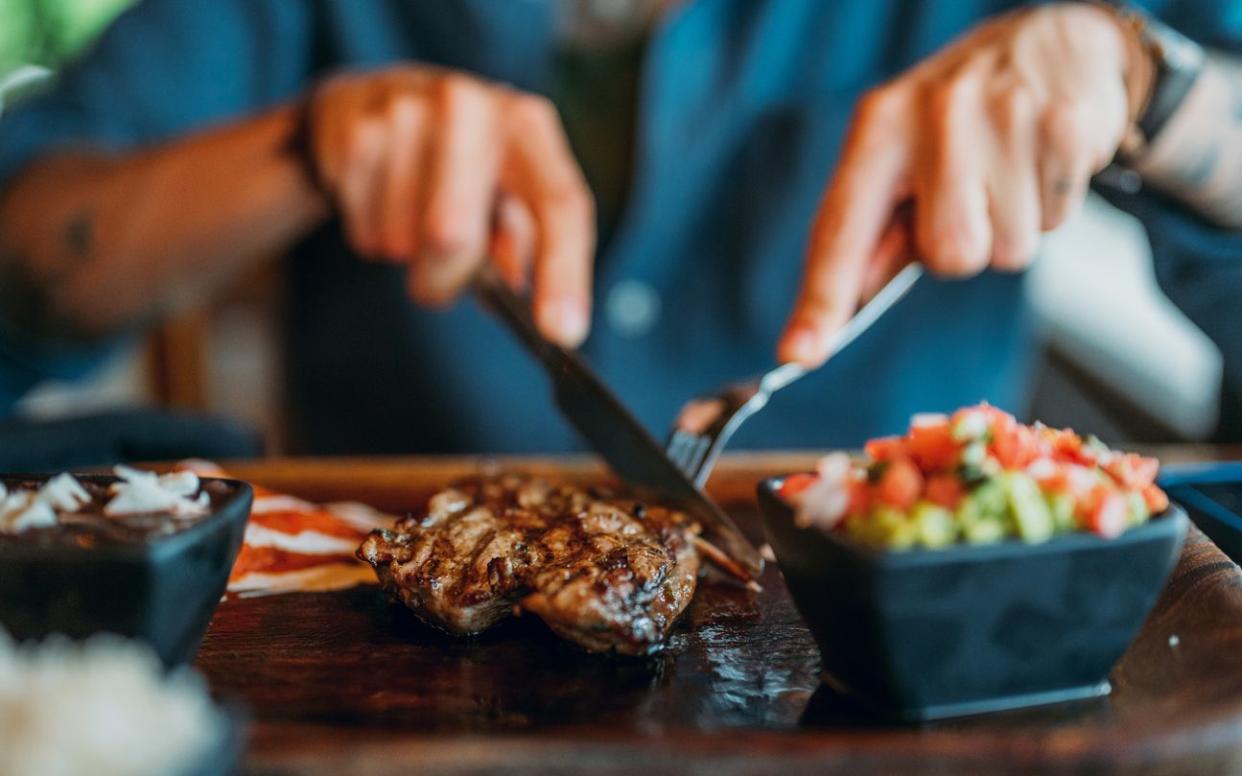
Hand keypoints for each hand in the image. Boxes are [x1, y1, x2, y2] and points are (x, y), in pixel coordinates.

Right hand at [306, 67, 595, 345]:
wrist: (378, 102)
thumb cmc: (461, 167)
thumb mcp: (506, 195)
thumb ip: (522, 246)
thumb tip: (518, 289)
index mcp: (527, 127)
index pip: (559, 204)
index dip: (564, 273)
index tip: (561, 333)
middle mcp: (472, 106)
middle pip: (452, 235)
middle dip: (443, 277)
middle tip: (439, 279)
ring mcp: (406, 110)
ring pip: (400, 241)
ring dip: (406, 254)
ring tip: (411, 214)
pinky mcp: (354, 128)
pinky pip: (363, 228)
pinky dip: (372, 235)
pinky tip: (381, 197)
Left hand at [778, 3, 1146, 365]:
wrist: (1051, 41)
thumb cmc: (962, 119)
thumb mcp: (903, 159)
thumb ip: (874, 235)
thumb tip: (841, 310)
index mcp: (879, 126)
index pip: (842, 229)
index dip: (821, 299)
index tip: (798, 353)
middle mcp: (935, 115)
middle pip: (949, 256)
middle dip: (964, 245)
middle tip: (970, 196)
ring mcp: (1003, 117)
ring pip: (1006, 250)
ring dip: (1011, 227)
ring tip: (1009, 173)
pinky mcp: (1064, 126)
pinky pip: (1054, 223)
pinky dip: (1051, 206)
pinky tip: (1041, 162)